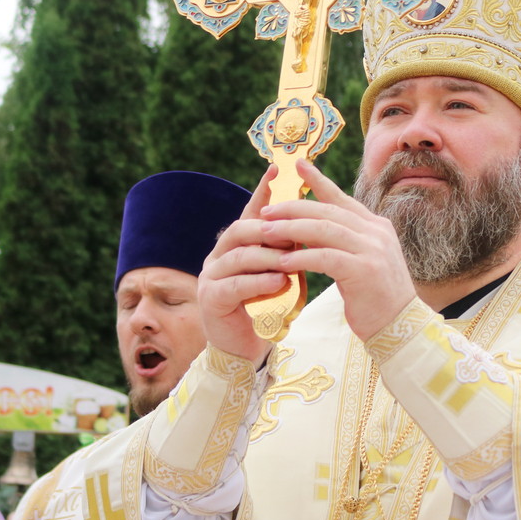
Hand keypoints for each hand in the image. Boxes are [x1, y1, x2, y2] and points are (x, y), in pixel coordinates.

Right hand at [196, 167, 294, 362]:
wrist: (247, 349)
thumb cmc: (266, 308)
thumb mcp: (279, 271)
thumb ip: (285, 249)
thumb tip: (309, 219)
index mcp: (236, 246)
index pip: (250, 213)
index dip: (262, 192)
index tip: (276, 170)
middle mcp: (219, 256)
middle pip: (241, 229)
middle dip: (270, 229)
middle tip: (296, 232)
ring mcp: (211, 277)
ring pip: (239, 256)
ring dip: (268, 256)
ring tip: (292, 259)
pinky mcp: (211, 300)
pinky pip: (234, 284)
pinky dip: (258, 281)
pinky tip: (279, 282)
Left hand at [261, 160, 417, 340]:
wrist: (400, 325)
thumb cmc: (376, 296)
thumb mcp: (362, 261)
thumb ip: (345, 241)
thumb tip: (313, 227)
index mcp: (376, 226)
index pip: (341, 198)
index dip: (318, 181)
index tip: (298, 165)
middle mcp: (376, 232)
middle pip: (328, 210)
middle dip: (294, 208)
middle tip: (266, 210)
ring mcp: (373, 250)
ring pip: (324, 229)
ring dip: (291, 229)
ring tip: (266, 232)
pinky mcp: (364, 271)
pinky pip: (326, 257)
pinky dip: (302, 256)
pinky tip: (283, 260)